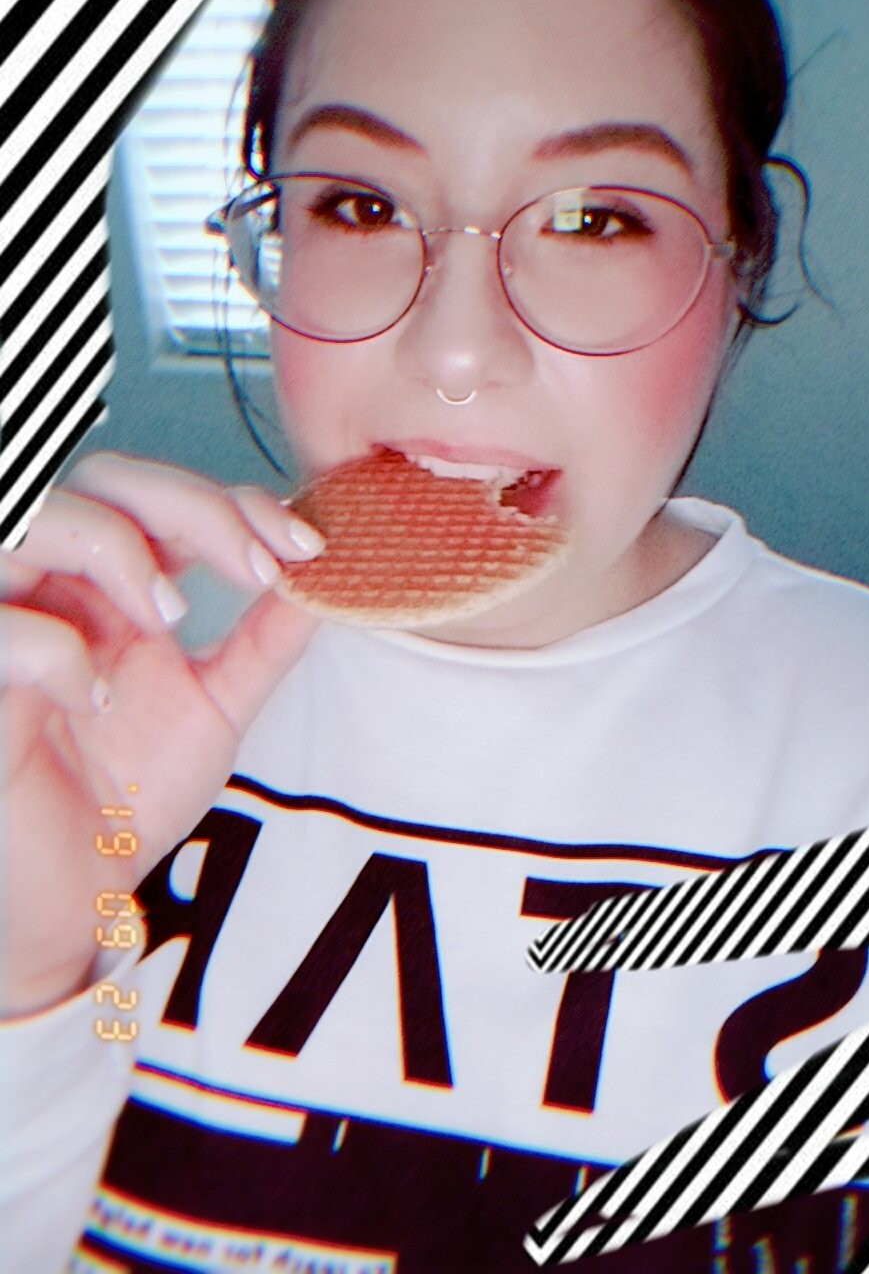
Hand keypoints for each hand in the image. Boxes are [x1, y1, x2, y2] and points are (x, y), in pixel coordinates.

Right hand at [1, 453, 322, 1015]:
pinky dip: (56, 648)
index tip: (306, 548)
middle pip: (100, 478)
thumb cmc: (126, 797)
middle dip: (190, 506)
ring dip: (117, 548)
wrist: (74, 900)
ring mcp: (5, 625)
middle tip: (254, 568)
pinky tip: (95, 697)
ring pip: (30, 517)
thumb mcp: (215, 709)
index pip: (159, 491)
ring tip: (173, 618)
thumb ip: (263, 641)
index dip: (234, 500)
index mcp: (108, 584)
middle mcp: (51, 587)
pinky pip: (2, 630)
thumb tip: (326, 579)